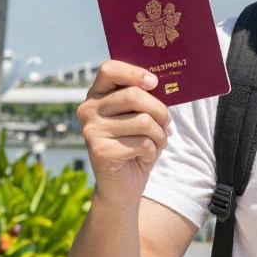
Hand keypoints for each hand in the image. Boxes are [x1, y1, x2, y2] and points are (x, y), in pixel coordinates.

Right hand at [77, 60, 172, 211]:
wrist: (121, 188)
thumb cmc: (135, 146)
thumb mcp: (140, 117)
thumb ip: (145, 99)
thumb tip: (164, 83)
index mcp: (97, 95)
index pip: (109, 69)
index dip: (133, 72)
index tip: (154, 83)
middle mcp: (88, 110)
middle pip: (133, 95)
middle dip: (160, 110)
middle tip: (167, 123)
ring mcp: (91, 130)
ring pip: (143, 121)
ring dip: (159, 135)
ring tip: (157, 143)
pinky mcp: (100, 151)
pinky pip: (142, 143)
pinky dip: (152, 150)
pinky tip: (144, 157)